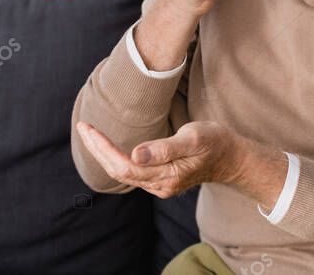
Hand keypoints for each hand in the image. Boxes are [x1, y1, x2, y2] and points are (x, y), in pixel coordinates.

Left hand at [75, 120, 242, 198]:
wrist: (231, 157)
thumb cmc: (214, 142)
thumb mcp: (192, 138)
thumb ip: (164, 148)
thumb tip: (135, 154)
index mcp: (166, 176)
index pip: (124, 165)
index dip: (103, 148)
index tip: (89, 128)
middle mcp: (159, 185)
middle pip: (118, 171)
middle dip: (97, 150)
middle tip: (82, 127)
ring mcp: (159, 185)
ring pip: (122, 173)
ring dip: (103, 154)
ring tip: (89, 133)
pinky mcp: (160, 180)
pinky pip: (130, 172)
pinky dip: (114, 158)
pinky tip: (107, 147)